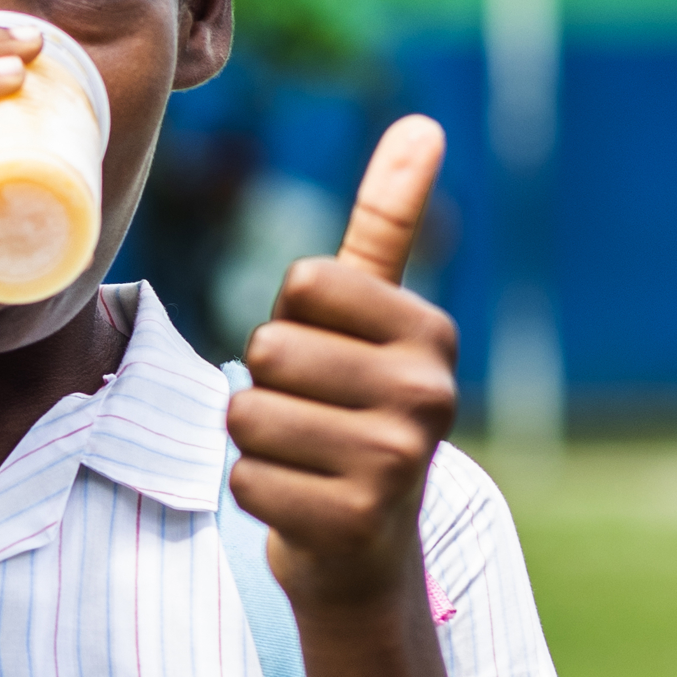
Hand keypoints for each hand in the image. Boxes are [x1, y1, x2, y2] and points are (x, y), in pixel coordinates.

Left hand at [227, 116, 455, 612]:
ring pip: (248, 413)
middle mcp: (429, 394)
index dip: (292, 321)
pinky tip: (300, 503)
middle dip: (267, 385)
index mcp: (432, 333)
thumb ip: (388, 223)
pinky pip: (244, 479)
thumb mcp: (376, 319)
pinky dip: (255, 493)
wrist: (366, 552)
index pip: (303, 283)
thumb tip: (420, 124)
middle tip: (312, 421)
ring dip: (254, 441)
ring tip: (303, 460)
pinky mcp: (353, 520)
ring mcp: (396, 462)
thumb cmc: (355, 413)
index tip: (329, 363)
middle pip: (270, 347)